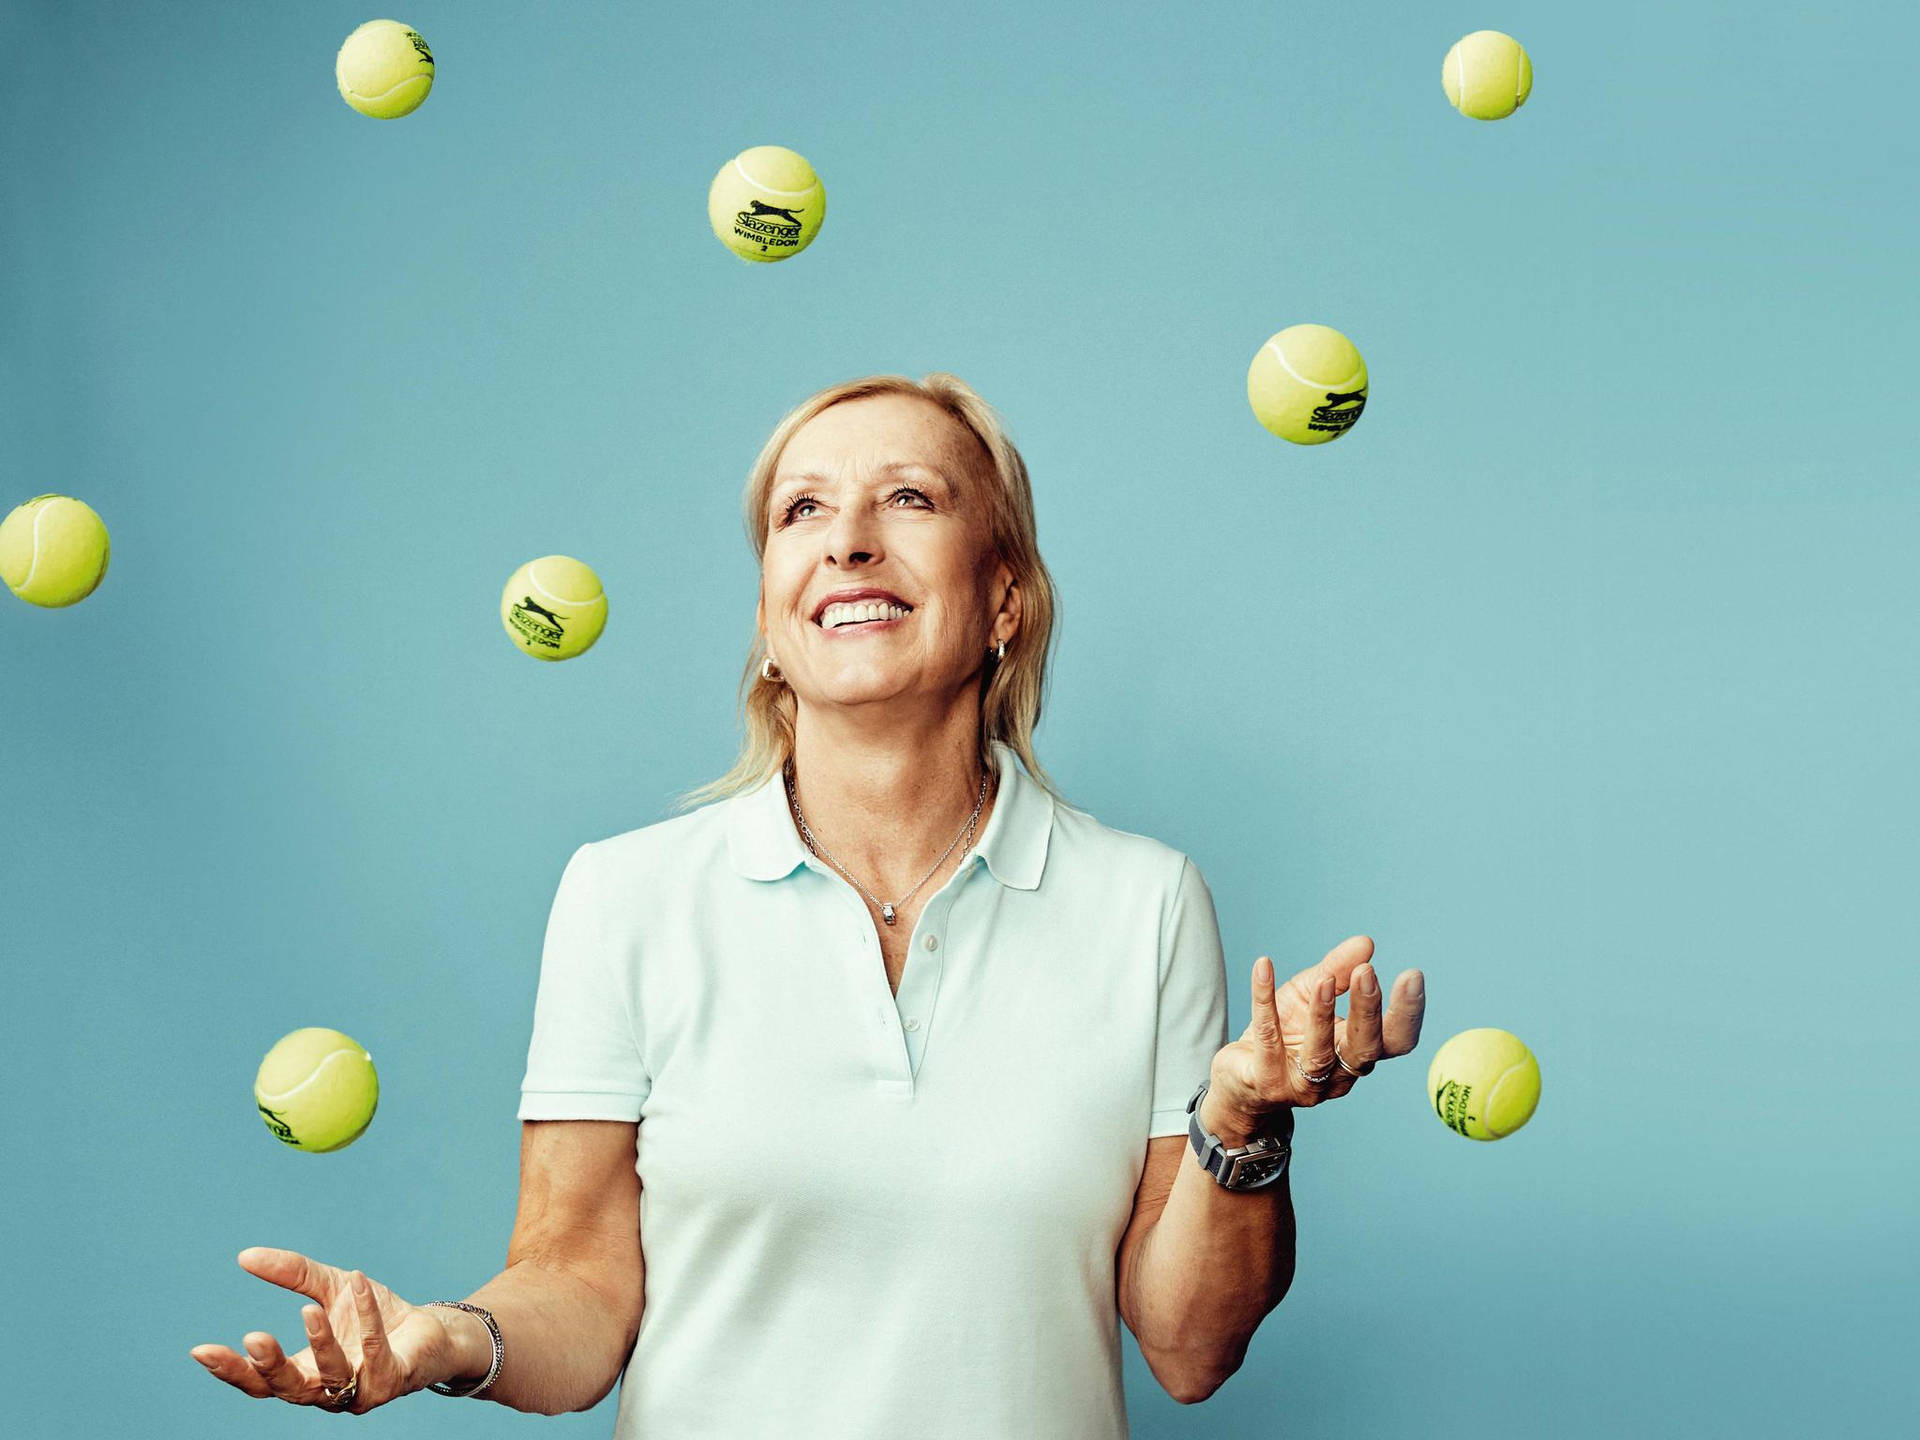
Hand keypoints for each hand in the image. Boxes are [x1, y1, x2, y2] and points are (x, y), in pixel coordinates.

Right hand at [189, 1247, 461, 1413]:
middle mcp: (327, 1391)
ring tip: (309, 1310)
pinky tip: (358, 1285)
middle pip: (288, 1389)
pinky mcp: (394, 1378)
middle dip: (270, 1367)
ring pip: (333, 1376)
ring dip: (320, 1343)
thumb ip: (292, 1274)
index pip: (259, 1382)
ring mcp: (361, 1389)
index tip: (201, 1350)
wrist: (432, 1330)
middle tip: (254, 1338)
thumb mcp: (329, 1289)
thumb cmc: (375, 1316)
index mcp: (304, 1374)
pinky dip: (367, 1316)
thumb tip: (245, 1256)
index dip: (230, 1371)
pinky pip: (375, 1349)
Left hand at [1204, 937, 1424, 1139]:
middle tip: (1367, 973)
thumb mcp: (1311, 992)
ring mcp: (1304, 1085)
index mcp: (1359, 1052)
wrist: (1242, 1078)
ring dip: (1323, 1015)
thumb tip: (1366, 942)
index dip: (1408, 1014)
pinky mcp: (1268, 1082)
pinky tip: (1263, 967)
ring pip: (1320, 1053)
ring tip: (1325, 979)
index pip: (1397, 1041)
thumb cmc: (1287, 1031)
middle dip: (1368, 1011)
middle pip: (1365, 1049)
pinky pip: (1268, 1039)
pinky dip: (1265, 1001)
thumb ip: (1337, 970)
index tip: (1412, 976)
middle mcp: (1340, 1074)